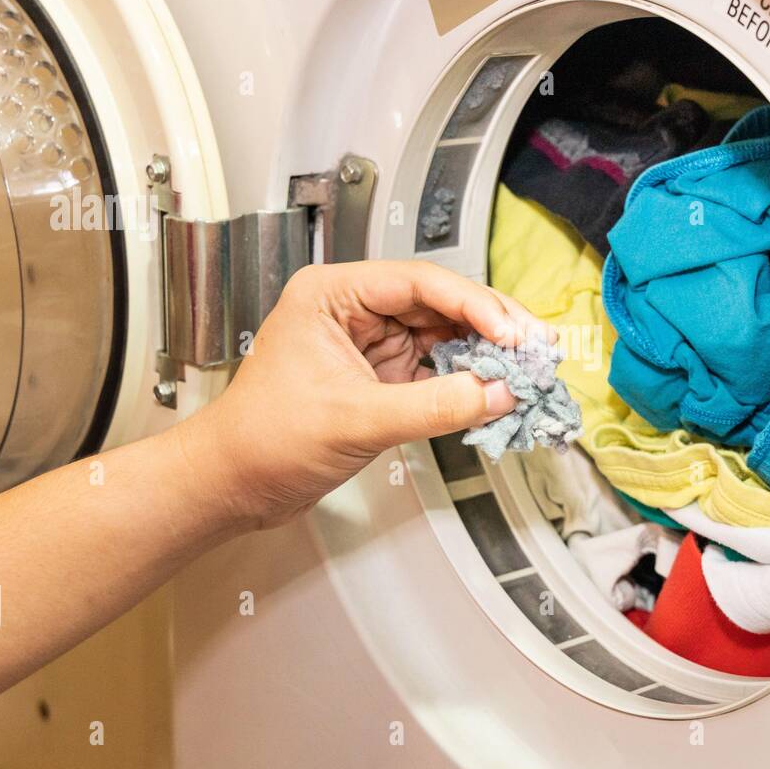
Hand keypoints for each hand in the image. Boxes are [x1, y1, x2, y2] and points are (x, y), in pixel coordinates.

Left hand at [177, 260, 543, 529]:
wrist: (232, 486)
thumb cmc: (263, 439)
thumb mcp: (356, 419)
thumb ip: (433, 405)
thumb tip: (498, 393)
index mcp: (334, 293)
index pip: (420, 282)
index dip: (475, 306)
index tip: (513, 334)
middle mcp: (354, 311)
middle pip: (440, 304)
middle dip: (491, 327)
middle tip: (537, 348)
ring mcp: (369, 345)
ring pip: (443, 336)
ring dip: (484, 354)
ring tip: (527, 369)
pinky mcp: (378, 379)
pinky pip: (434, 370)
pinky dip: (466, 381)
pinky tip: (494, 390)